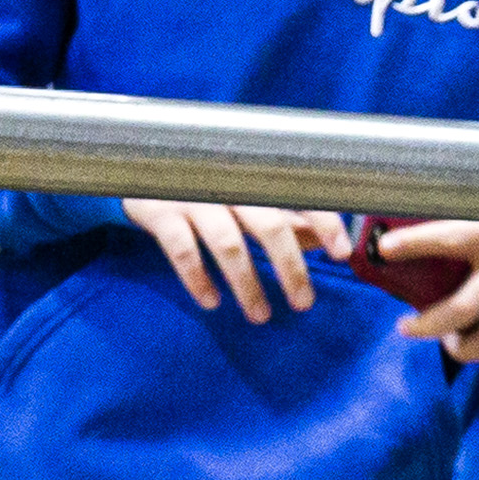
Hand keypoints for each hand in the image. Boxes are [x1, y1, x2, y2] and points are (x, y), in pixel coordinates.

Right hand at [124, 198, 345, 321]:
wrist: (136, 164)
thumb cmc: (207, 185)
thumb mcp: (248, 195)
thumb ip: (285, 215)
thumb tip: (327, 241)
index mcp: (255, 177)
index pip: (299, 196)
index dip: (324, 223)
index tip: (341, 253)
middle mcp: (229, 183)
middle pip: (269, 226)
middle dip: (291, 268)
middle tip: (303, 304)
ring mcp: (194, 196)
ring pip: (228, 243)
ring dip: (247, 284)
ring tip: (260, 315)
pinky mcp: (160, 211)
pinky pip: (182, 250)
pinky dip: (198, 279)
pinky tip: (212, 302)